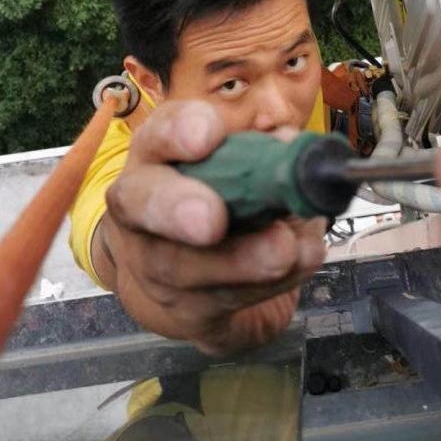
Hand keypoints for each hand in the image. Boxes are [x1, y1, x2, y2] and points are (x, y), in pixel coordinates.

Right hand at [98, 101, 327, 354]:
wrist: (186, 270)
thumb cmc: (219, 195)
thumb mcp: (240, 162)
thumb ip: (264, 150)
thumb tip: (293, 147)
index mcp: (157, 153)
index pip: (158, 135)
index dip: (180, 132)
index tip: (207, 136)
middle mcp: (142, 204)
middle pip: (144, 204)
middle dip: (178, 208)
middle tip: (212, 219)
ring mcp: (154, 262)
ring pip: (183, 266)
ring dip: (240, 260)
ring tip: (284, 249)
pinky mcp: (183, 307)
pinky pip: (222, 299)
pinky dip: (268, 283)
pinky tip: (298, 263)